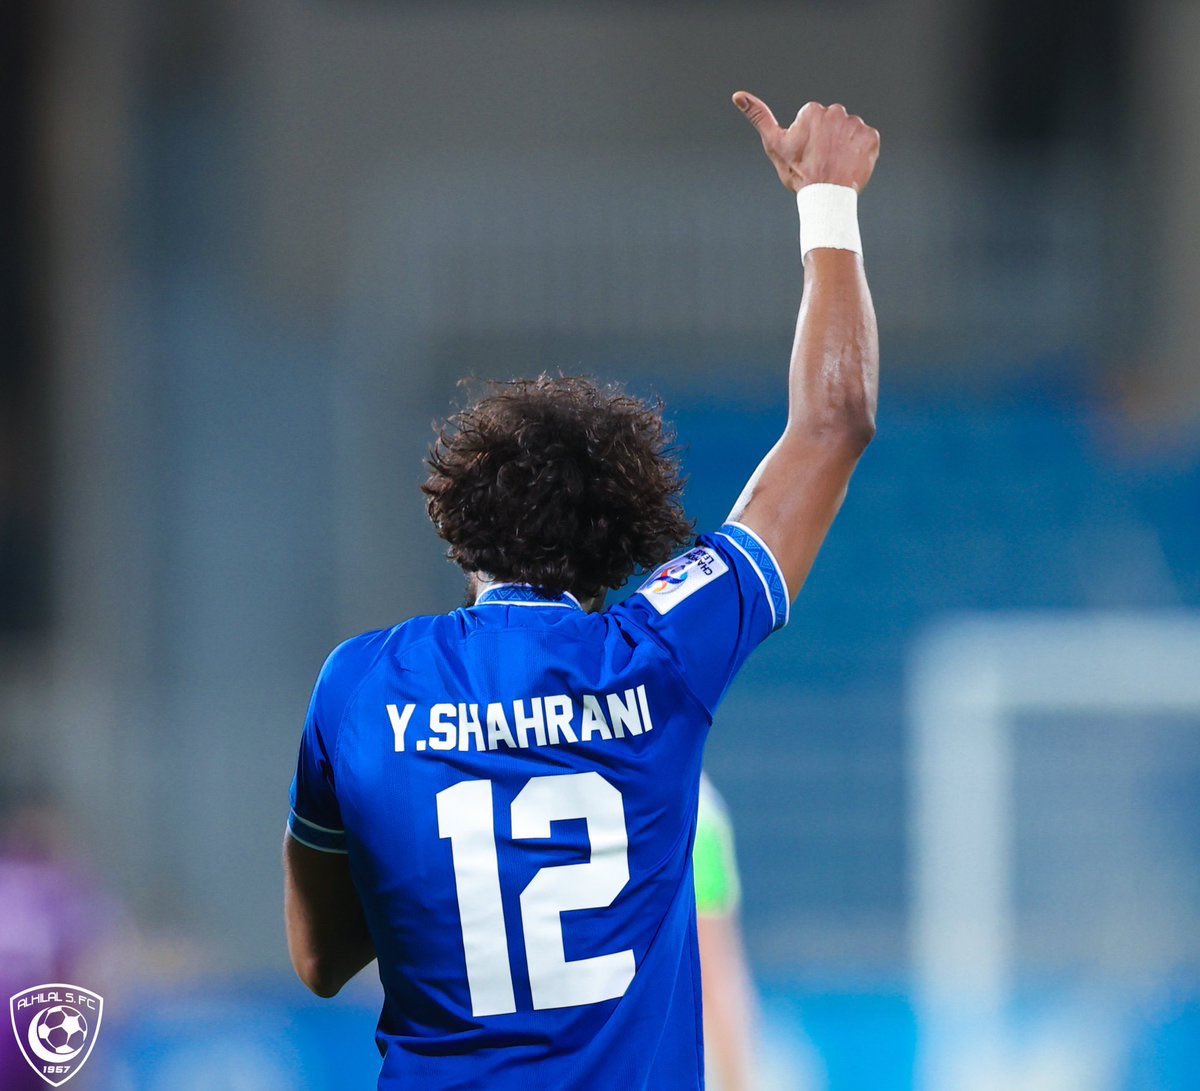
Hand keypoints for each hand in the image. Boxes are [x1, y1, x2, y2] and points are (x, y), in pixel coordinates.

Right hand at [732, 93, 878, 192]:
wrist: (825, 197)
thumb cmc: (797, 174)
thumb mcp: (774, 145)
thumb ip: (758, 117)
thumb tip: (737, 95)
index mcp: (812, 111)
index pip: (813, 121)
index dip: (808, 140)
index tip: (806, 155)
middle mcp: (836, 112)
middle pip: (832, 123)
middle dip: (828, 139)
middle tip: (821, 161)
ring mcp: (855, 125)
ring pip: (848, 132)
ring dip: (844, 146)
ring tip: (835, 165)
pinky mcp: (871, 138)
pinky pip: (866, 141)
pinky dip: (860, 152)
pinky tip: (850, 165)